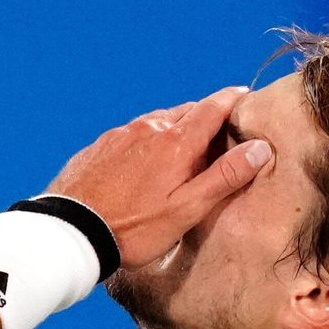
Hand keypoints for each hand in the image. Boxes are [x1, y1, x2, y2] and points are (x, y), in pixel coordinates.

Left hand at [42, 86, 273, 268]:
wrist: (70, 233)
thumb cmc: (133, 229)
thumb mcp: (186, 209)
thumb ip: (224, 177)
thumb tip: (258, 148)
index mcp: (175, 142)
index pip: (212, 108)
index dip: (231, 100)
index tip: (244, 95)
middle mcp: (147, 129)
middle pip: (184, 112)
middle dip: (204, 116)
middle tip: (217, 130)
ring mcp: (119, 136)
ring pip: (155, 122)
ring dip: (173, 129)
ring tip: (181, 150)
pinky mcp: (98, 147)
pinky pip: (130, 136)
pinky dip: (145, 142)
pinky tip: (143, 164)